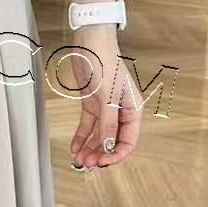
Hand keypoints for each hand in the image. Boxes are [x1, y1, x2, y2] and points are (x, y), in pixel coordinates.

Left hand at [65, 25, 141, 169]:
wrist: (90, 41)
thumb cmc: (105, 63)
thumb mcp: (107, 96)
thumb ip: (109, 123)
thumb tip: (109, 147)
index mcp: (133, 109)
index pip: (128, 141)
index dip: (116, 154)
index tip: (101, 162)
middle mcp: (120, 111)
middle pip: (112, 140)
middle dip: (100, 154)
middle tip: (86, 164)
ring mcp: (105, 107)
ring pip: (99, 135)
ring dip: (90, 148)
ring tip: (78, 160)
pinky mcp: (91, 102)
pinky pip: (88, 125)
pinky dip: (81, 136)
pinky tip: (75, 147)